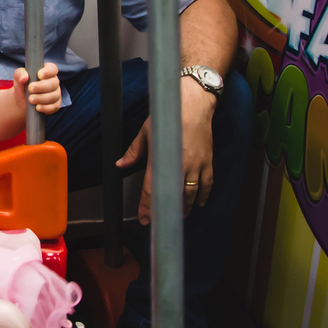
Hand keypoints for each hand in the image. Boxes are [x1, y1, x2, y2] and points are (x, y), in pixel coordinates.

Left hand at [13, 62, 60, 113]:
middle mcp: (54, 82)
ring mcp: (56, 94)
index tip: (39, 75)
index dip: (48, 71)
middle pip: (54, 83)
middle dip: (42, 86)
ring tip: (30, 99)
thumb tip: (24, 77)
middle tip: (30, 88)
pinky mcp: (55, 105)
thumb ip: (20, 74)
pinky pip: (54, 106)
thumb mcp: (18, 78)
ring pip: (54, 95)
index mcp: (47, 72)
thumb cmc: (22, 86)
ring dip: (42, 98)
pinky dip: (45, 107)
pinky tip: (37, 107)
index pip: (52, 68)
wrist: (22, 101)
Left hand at [117, 77, 216, 224]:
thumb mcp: (147, 131)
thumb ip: (134, 151)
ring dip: (184, 207)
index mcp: (162, 157)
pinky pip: (207, 184)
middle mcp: (181, 164)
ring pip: (191, 194)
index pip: (153, 188)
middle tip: (160, 222)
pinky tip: (199, 203)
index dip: (147, 206)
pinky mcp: (208, 162)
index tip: (144, 219)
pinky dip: (203, 196)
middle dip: (166, 212)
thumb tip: (120, 165)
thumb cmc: (168, 116)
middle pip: (174, 196)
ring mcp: (197, 164)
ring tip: (178, 216)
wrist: (193, 104)